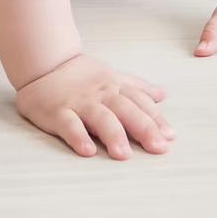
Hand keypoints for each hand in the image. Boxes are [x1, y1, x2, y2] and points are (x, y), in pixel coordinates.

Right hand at [15, 54, 173, 159]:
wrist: (46, 62)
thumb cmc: (82, 75)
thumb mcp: (114, 76)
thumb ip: (137, 87)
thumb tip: (162, 94)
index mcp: (116, 87)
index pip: (141, 103)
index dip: (156, 119)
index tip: (170, 136)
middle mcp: (102, 95)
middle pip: (127, 111)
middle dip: (144, 129)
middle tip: (159, 148)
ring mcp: (80, 103)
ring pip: (101, 118)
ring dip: (114, 135)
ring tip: (124, 155)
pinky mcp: (57, 112)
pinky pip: (69, 125)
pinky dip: (78, 137)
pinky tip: (87, 151)